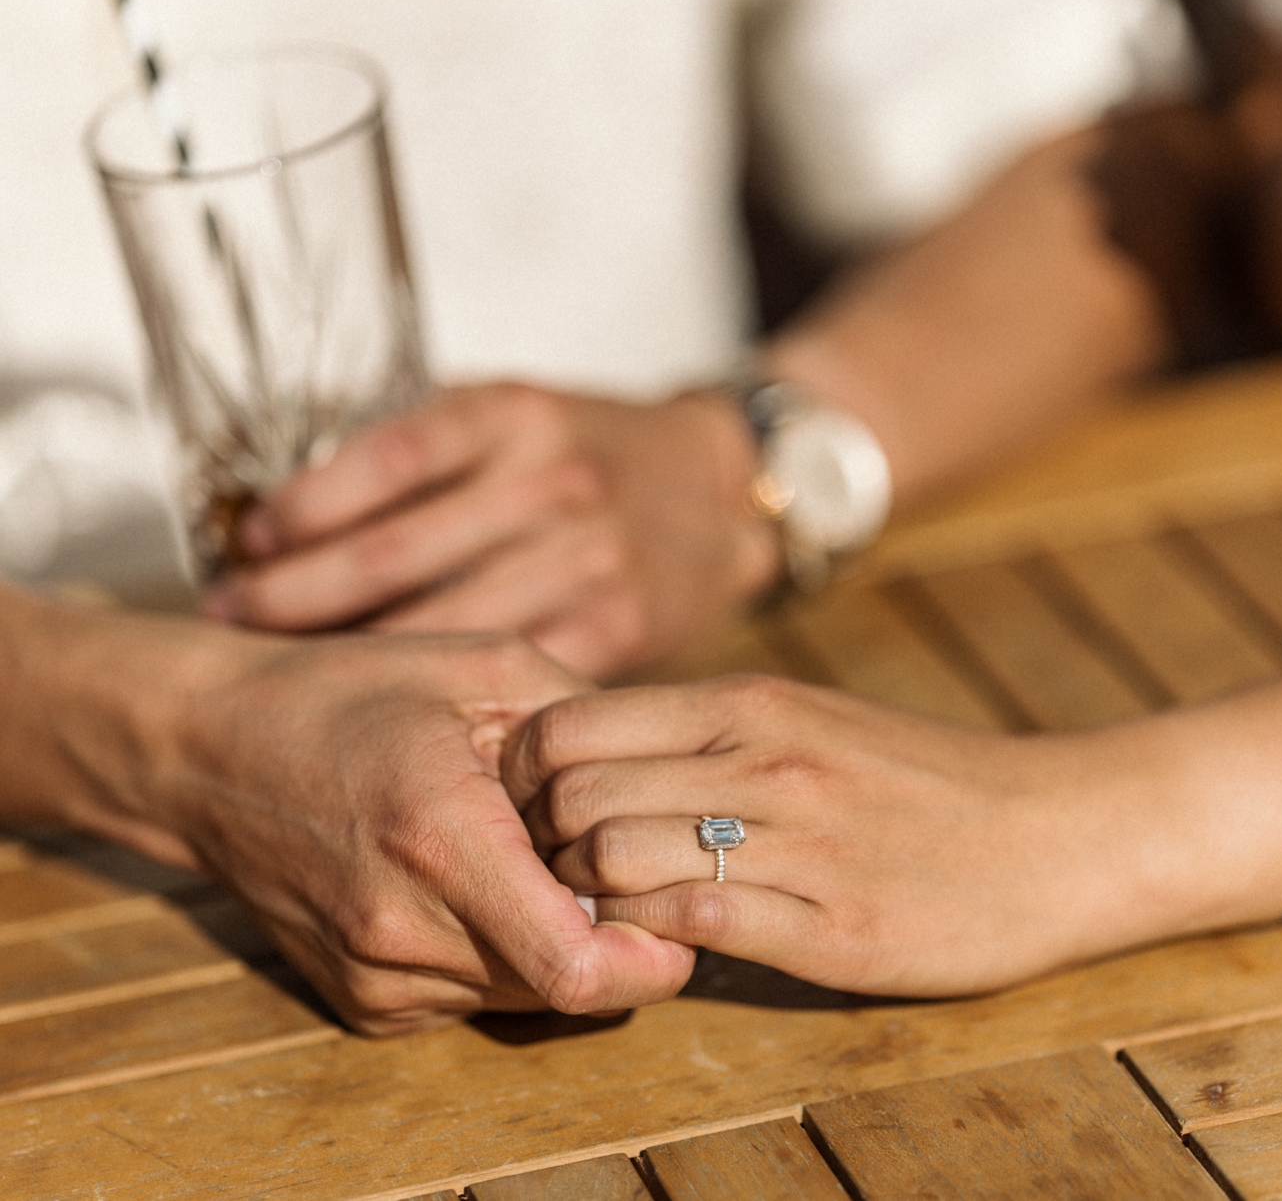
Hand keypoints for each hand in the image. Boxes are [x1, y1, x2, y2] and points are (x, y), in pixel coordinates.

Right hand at [7, 594, 693, 1032]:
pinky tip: (477, 875)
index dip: (655, 951)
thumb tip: (679, 781)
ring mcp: (377, 980)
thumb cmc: (355, 692)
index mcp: (441, 838)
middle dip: (614, 930)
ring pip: (527, 997)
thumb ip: (594, 725)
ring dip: (557, 937)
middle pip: (569, 986)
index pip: (582, 968)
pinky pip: (476, 995)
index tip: (678, 900)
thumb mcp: (487, 667)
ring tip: (530, 850)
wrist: (210, 750)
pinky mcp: (363, 1005)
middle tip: (607, 851)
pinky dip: (503, 948)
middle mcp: (403, 932)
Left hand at [203, 383, 781, 678]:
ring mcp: (588, 557)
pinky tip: (392, 698)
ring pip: (439, 623)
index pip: (386, 460)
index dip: (303, 506)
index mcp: (513, 415)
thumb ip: (426, 446)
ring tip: (287, 664)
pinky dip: (439, 688)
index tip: (247, 541)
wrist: (717, 489)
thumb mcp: (516, 412)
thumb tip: (292, 507)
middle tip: (233, 616)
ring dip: (350, 650)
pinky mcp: (616, 628)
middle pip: (393, 552)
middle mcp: (550, 481)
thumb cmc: (589, 451)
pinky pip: (505, 669)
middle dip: (294, 594)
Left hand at [500, 676, 1212, 997]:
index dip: (525, 777)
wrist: (1059, 830)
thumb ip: (704, 730)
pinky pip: (695, 928)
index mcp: (748, 703)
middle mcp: (763, 760)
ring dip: (591, 902)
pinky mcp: (836, 927)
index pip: (567, 725)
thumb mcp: (806, 717)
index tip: (537, 814)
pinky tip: (677, 946)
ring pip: (616, 862)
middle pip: (572, 798)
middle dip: (542, 848)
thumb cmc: (918, 776)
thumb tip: (591, 750)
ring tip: (614, 918)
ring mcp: (799, 842)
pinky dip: (659, 942)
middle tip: (561, 878)